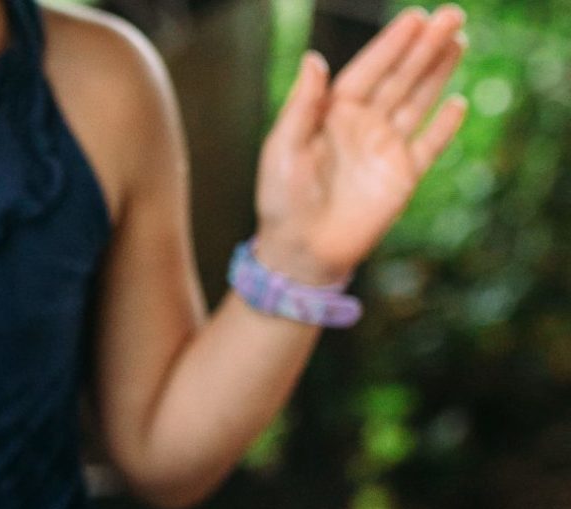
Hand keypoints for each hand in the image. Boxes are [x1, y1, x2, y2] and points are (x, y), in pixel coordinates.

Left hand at [255, 5, 469, 285]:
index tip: (416, 18)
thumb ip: (302, 106)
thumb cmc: (281, 201)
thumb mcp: (283, 150)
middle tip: (453, 15)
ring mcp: (384, 149)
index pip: (367, 71)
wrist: (300, 252)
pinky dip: (444, 126)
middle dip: (424, 47)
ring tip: (460, 40)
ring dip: (438, 72)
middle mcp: (361, 126)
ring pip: (417, 102)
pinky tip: (458, 103)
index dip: (391, 44)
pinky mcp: (402, 177)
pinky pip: (429, 145)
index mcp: (331, 115)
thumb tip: (315, 59)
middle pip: (399, 78)